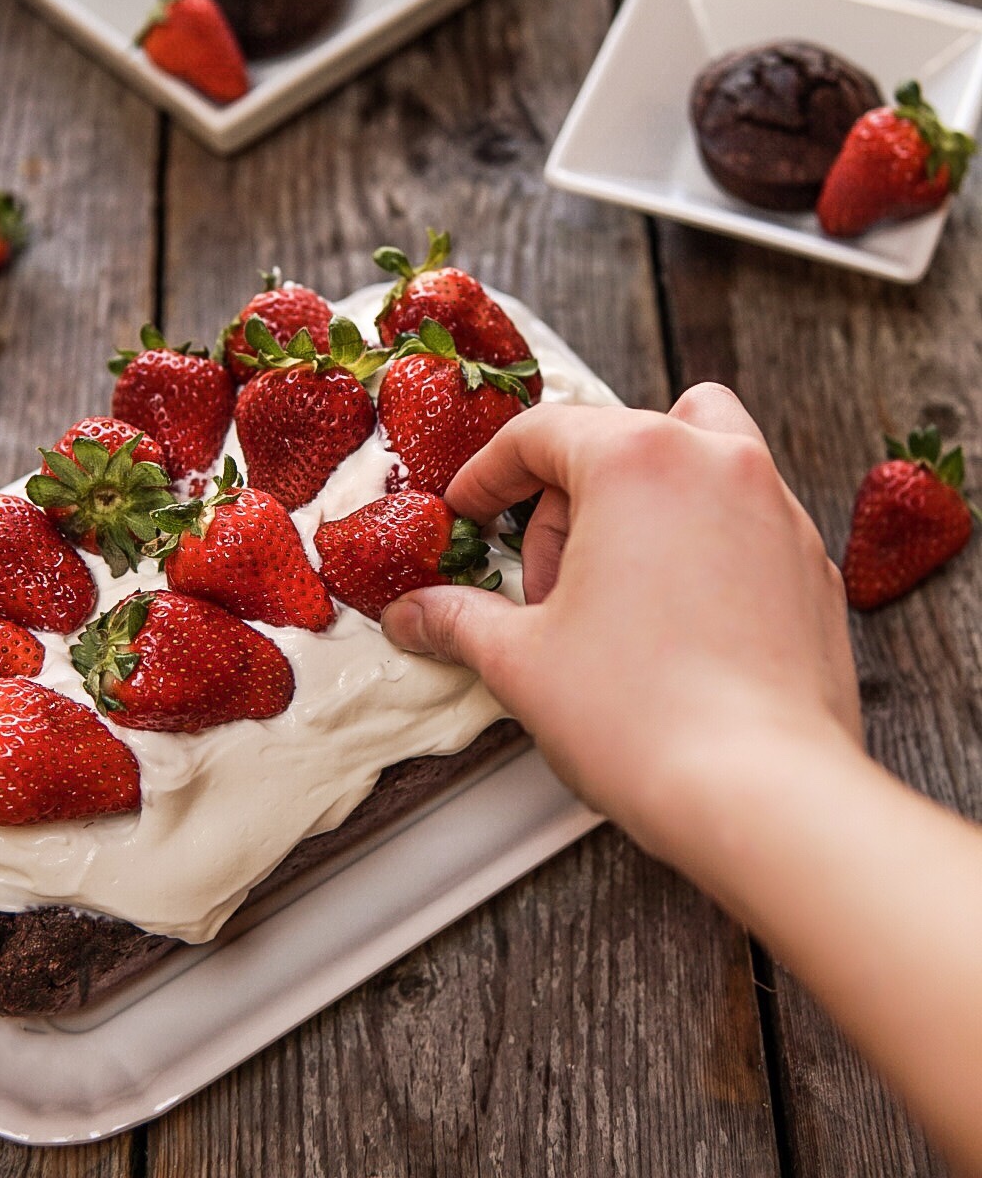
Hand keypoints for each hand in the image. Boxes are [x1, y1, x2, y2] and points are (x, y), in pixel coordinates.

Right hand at [382, 384, 861, 887]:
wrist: (765, 795)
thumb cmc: (644, 718)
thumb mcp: (521, 661)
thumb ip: (459, 619)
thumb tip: (414, 614)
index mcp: (638, 460)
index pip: (541, 432)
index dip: (490, 475)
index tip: (471, 512)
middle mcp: (717, 462)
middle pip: (618, 439)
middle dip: (566, 503)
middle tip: (542, 588)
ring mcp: (778, 509)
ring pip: (698, 456)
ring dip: (644, 498)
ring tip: (613, 585)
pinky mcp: (813, 564)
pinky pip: (744, 519)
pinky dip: (701, 541)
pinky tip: (673, 620)